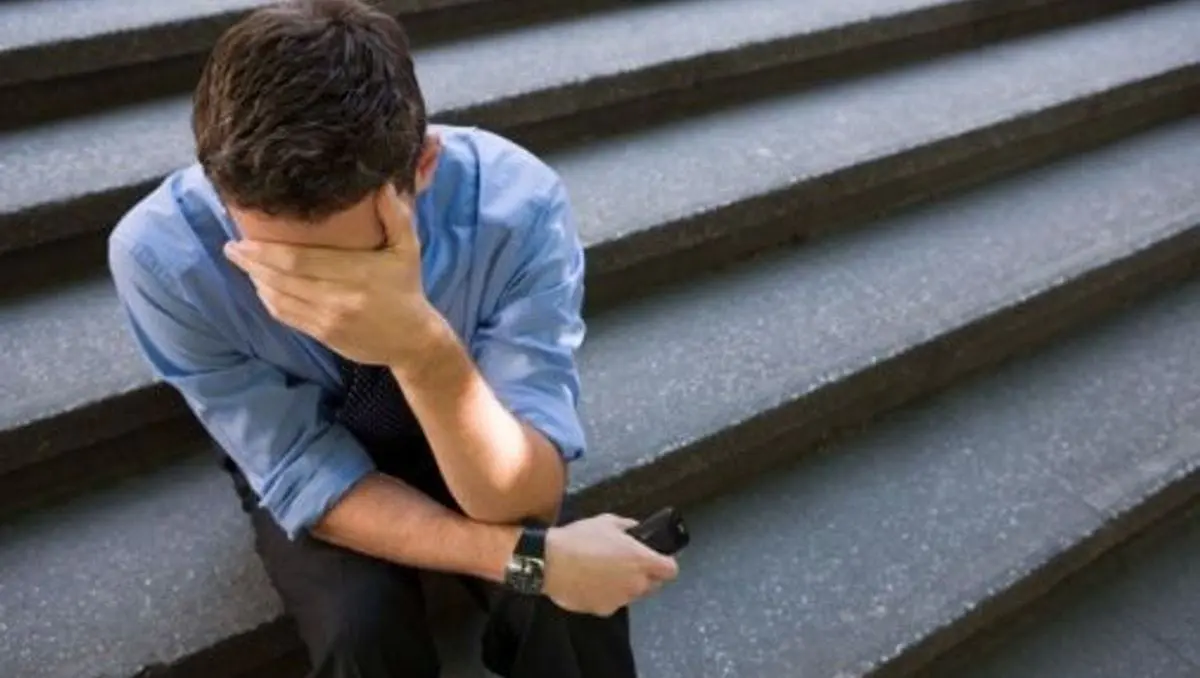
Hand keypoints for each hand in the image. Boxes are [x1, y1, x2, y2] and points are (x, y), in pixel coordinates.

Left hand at [224, 185, 442, 365]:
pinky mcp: (323, 333)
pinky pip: (286, 315)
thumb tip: (381, 184)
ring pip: (279, 298)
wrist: (413, 339)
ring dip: (257, 280)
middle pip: (282, 278)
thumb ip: (396, 216)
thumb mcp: (408, 249)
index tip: (243, 239)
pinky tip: (261, 286)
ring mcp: (327, 319)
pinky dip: (268, 300)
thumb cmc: (407, 288)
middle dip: (252, 262)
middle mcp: (338, 298)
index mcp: (356, 273)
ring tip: (243, 263)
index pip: (299, 260)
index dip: (266, 251)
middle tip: (231, 248)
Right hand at [542, 513, 679, 616]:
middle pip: (653, 584)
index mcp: (642, 560)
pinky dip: (606, 595)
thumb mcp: (607, 522)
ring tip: (604, 572)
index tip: (656, 559)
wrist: (550, 563)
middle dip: (644, 575)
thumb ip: (628, 526)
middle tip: (626, 563)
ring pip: (632, 594)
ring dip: (625, 586)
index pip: (671, 570)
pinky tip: (591, 583)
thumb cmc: (580, 539)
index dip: (665, 563)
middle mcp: (636, 583)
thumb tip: (636, 529)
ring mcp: (621, 599)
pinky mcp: (604, 610)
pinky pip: (612, 602)